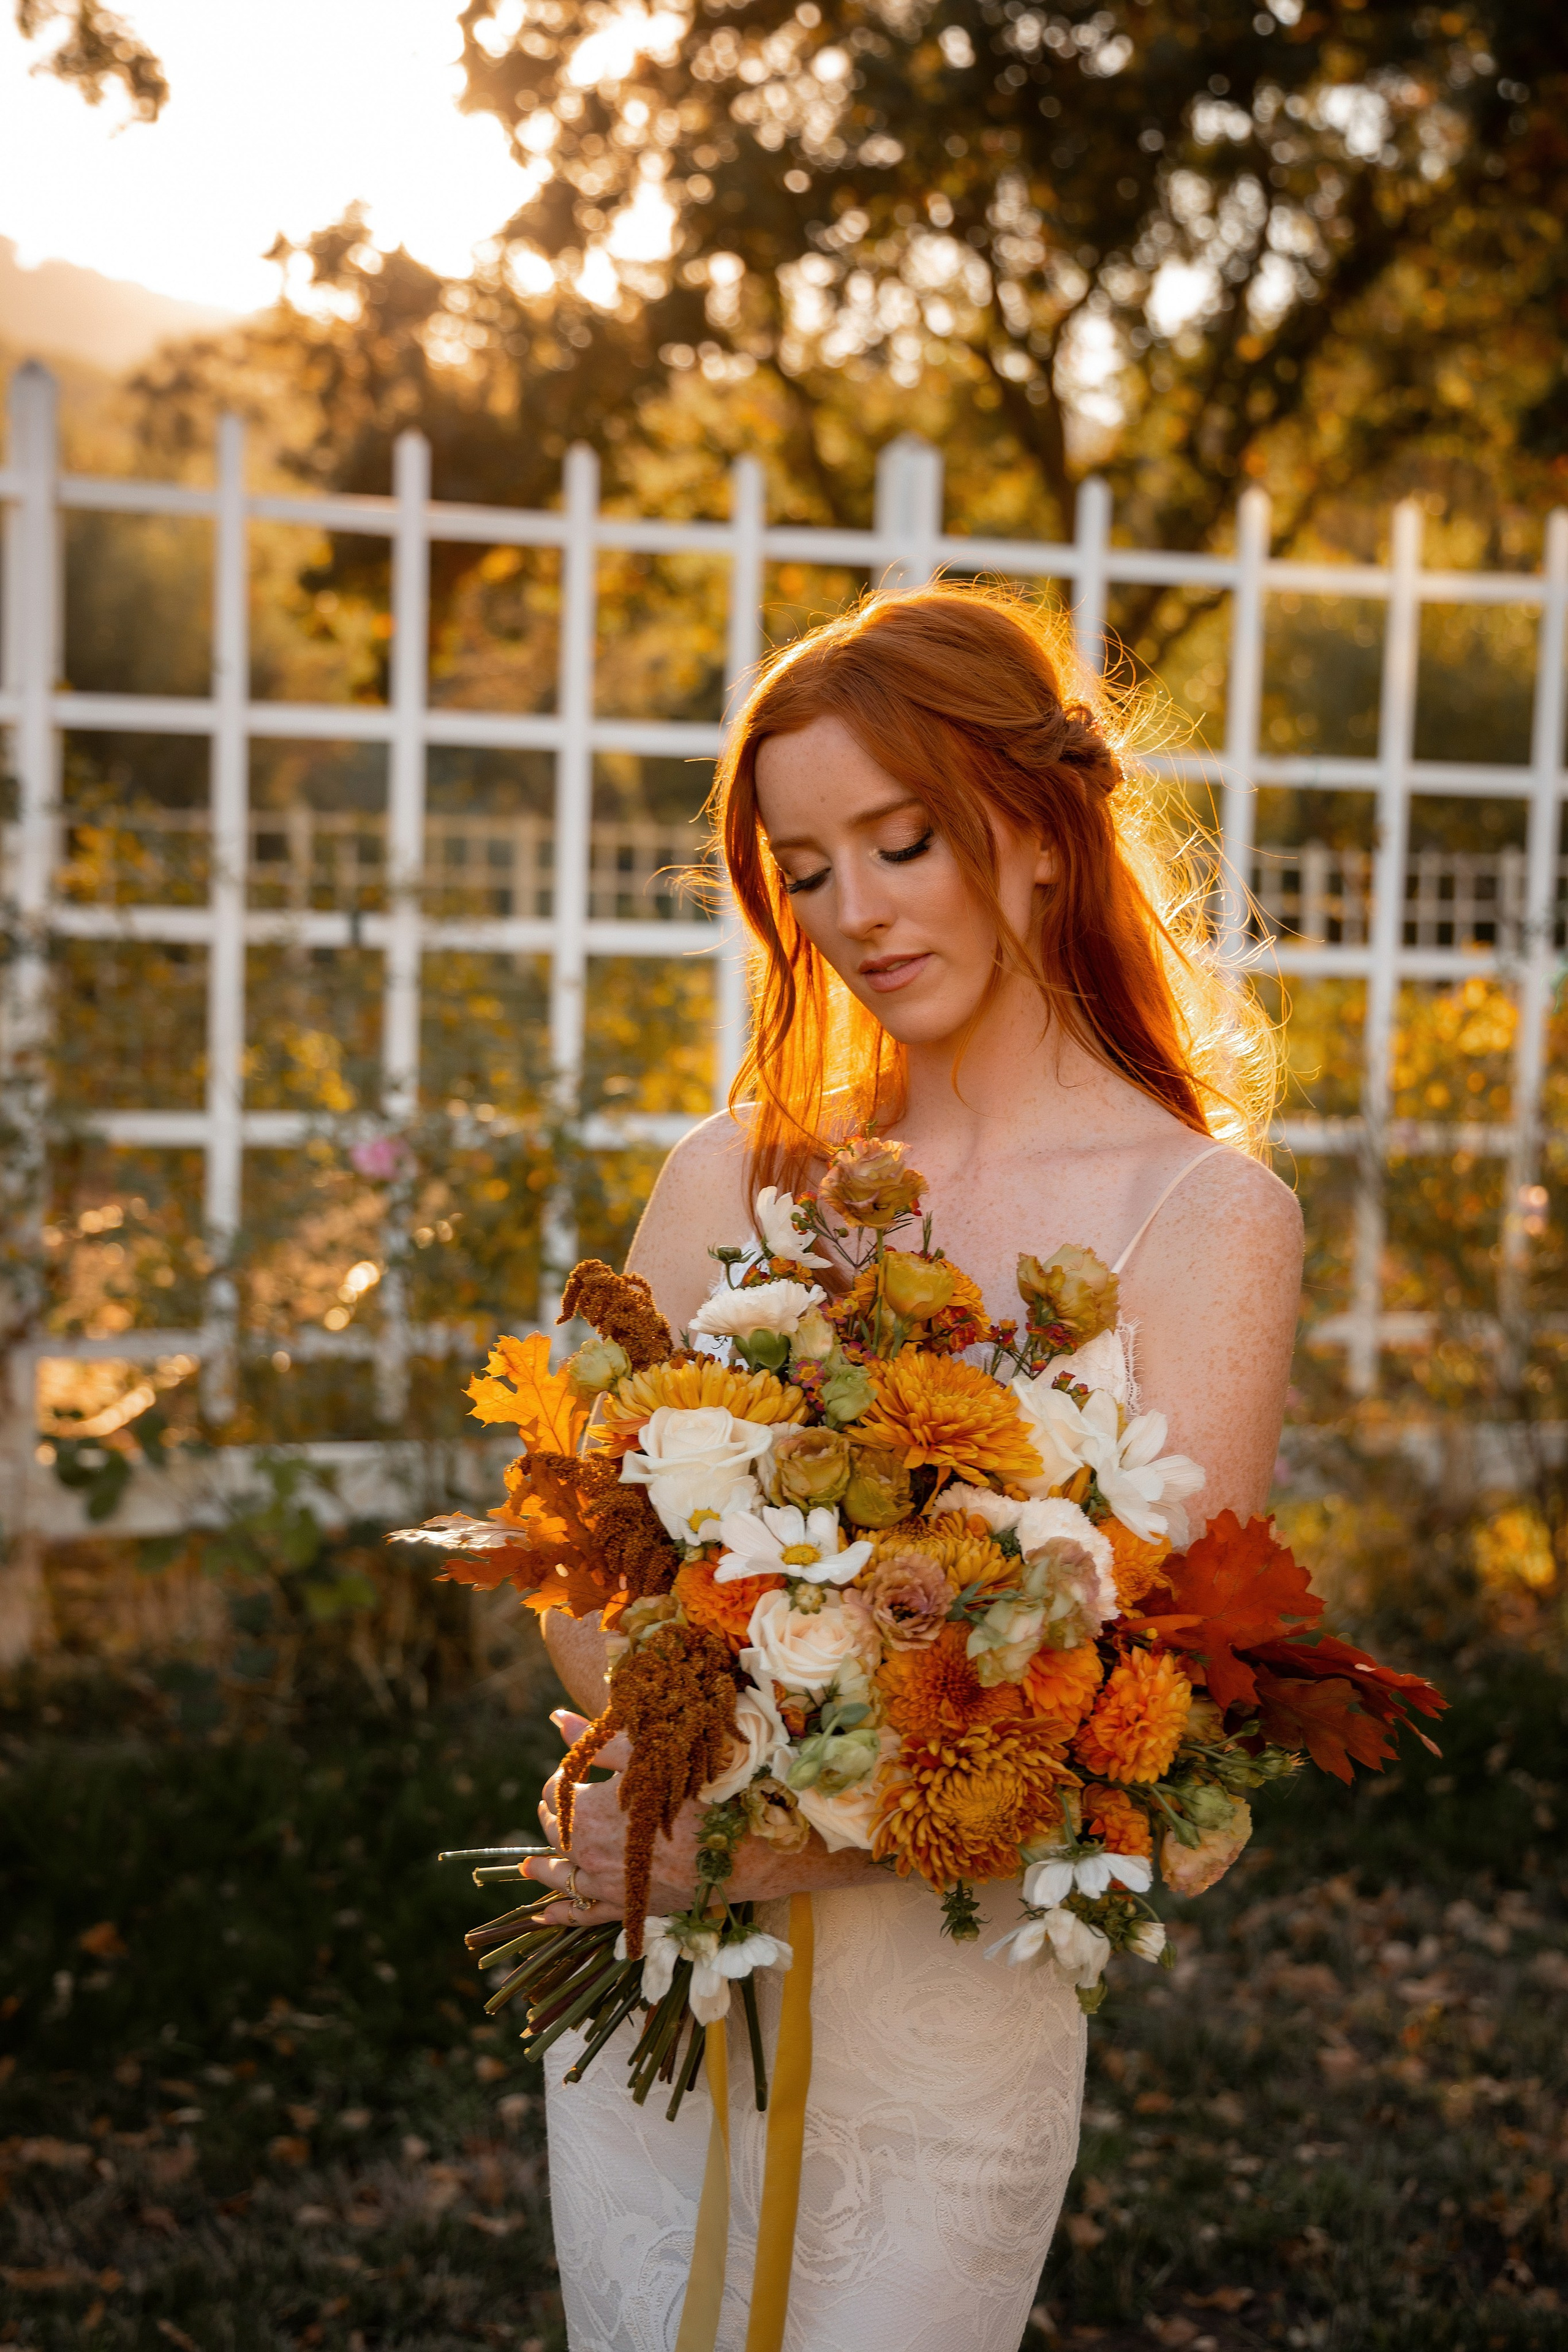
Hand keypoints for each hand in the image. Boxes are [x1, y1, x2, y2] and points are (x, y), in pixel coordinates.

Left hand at [522, 1710, 700, 1926]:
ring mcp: (605, 1884)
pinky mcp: (626, 1906)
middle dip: (552, 1819)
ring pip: (562, 1877)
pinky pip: (585, 1915)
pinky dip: (562, 1914)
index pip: (555, 1792)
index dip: (562, 1779)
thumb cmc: (695, 1792)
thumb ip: (597, 1742)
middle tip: (555, 1810)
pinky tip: (545, 1915)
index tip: (575, 1773)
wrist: (738, 1846)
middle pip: (554, 1833)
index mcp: (587, 1810)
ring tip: (528, 1866)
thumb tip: (555, 1717)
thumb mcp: (644, 1755)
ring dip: (544, 1869)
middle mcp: (588, 1851)